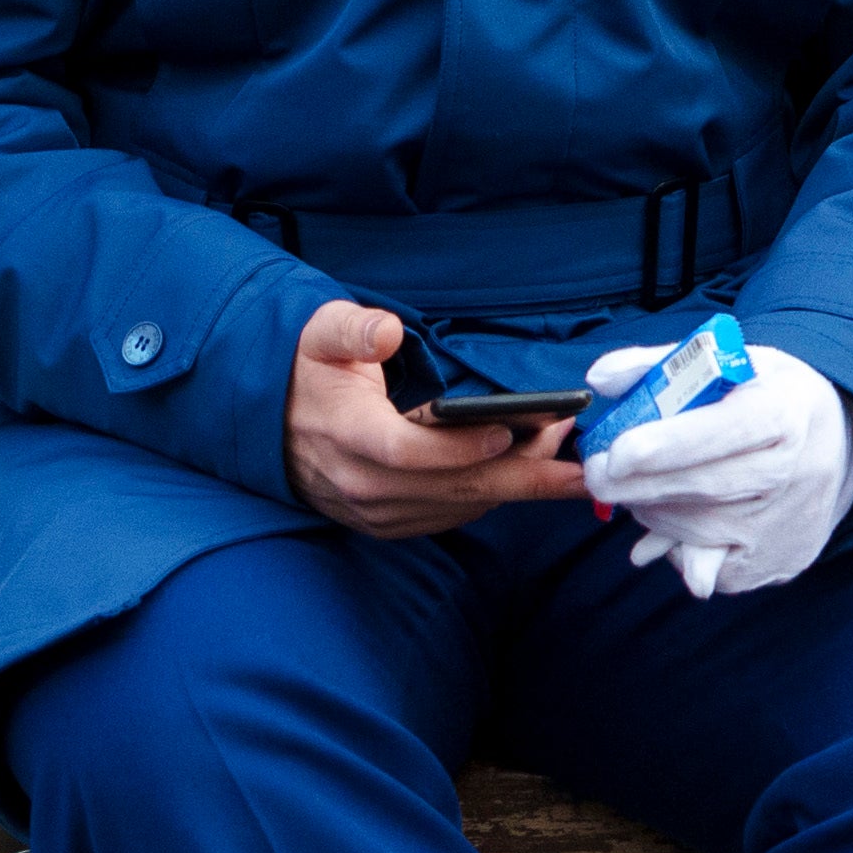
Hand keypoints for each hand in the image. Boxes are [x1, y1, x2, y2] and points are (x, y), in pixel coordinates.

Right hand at [286, 299, 588, 539]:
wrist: (271, 426)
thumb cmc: (308, 373)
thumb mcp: (319, 335)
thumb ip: (352, 330)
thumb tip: (387, 332)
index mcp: (346, 435)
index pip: (407, 452)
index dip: (460, 447)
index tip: (510, 427)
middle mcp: (361, 483)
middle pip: (451, 490)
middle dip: (523, 478)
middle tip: (581, 469)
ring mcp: (375, 511)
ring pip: (459, 506)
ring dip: (516, 485)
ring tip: (566, 455)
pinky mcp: (388, 522)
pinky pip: (450, 515)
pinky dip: (492, 496)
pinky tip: (527, 468)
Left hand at [584, 337, 852, 600]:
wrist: (838, 439)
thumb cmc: (769, 394)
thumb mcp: (730, 361)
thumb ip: (660, 364)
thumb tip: (600, 379)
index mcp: (786, 410)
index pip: (727, 430)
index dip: (670, 445)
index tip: (617, 452)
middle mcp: (798, 471)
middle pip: (706, 488)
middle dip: (639, 486)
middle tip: (596, 476)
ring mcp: (792, 523)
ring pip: (698, 530)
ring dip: (654, 512)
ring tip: (641, 489)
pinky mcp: (783, 562)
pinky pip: (710, 567)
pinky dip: (678, 544)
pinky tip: (676, 516)